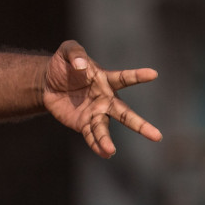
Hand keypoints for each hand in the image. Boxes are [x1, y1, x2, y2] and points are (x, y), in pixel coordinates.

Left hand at [42, 40, 160, 157]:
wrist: (47, 82)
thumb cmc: (63, 64)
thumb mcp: (66, 51)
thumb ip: (75, 53)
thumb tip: (82, 65)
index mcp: (105, 80)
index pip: (124, 78)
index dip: (137, 76)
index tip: (153, 74)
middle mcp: (106, 99)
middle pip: (125, 114)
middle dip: (140, 125)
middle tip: (157, 136)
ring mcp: (96, 113)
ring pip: (104, 128)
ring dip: (107, 140)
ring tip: (111, 151)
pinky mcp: (83, 123)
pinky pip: (90, 135)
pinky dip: (95, 145)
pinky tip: (103, 154)